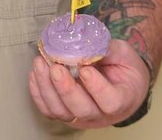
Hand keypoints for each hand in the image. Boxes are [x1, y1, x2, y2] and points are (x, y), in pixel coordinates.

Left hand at [28, 38, 150, 129]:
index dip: (96, 87)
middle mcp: (100, 114)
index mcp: (122, 100)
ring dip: (47, 89)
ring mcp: (81, 118)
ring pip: (61, 111)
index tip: (85, 68)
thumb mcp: (125, 55)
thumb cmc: (125, 69)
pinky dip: (38, 93)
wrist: (122, 87)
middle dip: (65, 89)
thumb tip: (88, 43)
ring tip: (40, 64)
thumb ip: (110, 50)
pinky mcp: (66, 115)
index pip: (110, 102)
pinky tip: (35, 74)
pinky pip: (49, 110)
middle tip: (55, 67)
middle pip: (81, 110)